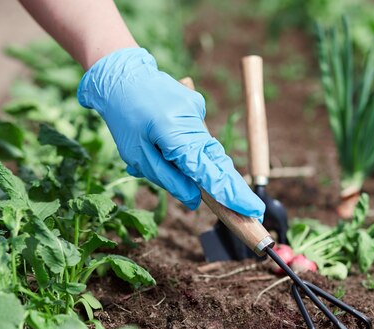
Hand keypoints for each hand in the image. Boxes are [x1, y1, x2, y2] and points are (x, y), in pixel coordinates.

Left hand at [77, 48, 264, 218]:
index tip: (252, 209)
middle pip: (219, 162)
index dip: (231, 193)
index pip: (209, 171)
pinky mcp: (197, 106)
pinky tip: (165, 138)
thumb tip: (194, 200)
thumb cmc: (124, 117)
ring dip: (202, 166)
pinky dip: (188, 145)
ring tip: (178, 164)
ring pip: (207, 150)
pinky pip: (198, 135)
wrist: (121, 74)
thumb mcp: (137, 155)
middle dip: (233, 187)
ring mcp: (198, 111)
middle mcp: (193, 122)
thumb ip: (168, 179)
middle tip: (252, 210)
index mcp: (176, 135)